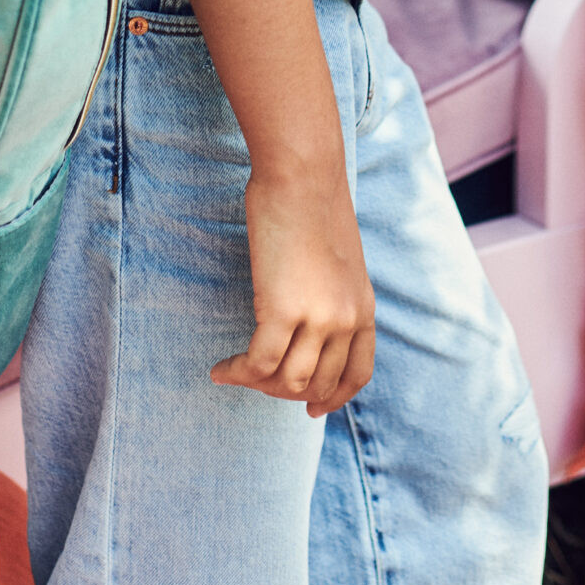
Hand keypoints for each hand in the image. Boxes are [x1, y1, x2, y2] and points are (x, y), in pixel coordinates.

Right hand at [212, 167, 375, 415]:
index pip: (357, 374)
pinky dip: (237, 373)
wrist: (302, 174)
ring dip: (258, 385)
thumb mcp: (338, 259)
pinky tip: (221, 369)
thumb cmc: (312, 202)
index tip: (313, 410)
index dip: (334, 399)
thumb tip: (307, 315)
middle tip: (256, 381)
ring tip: (236, 373)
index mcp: (363, 307)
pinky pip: (258, 363)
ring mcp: (318, 318)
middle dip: (285, 393)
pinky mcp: (283, 310)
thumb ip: (332, 292)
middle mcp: (346, 319)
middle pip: (318, 385)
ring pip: (289, 382)